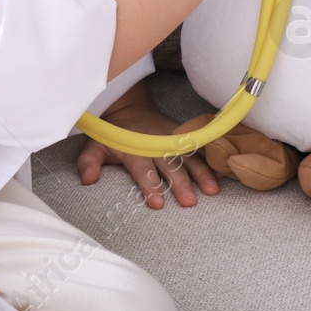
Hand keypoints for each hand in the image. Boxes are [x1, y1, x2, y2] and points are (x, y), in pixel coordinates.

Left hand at [76, 81, 220, 208]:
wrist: (128, 106)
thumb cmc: (112, 133)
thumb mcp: (95, 145)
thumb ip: (89, 162)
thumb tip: (88, 180)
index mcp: (134, 150)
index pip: (142, 170)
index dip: (149, 186)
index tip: (158, 203)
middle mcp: (155, 146)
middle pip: (169, 166)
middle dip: (180, 183)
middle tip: (189, 202)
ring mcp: (171, 140)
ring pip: (188, 157)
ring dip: (201, 173)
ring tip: (212, 190)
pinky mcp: (181, 137)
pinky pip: (198, 148)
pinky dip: (210, 159)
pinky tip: (222, 172)